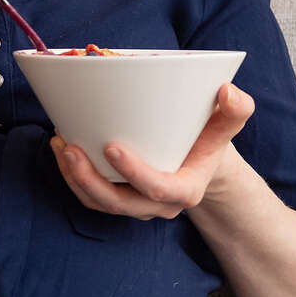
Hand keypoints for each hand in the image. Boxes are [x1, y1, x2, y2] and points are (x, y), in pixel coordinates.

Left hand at [49, 82, 254, 219]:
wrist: (198, 158)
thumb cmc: (208, 137)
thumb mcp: (226, 124)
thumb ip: (236, 110)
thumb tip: (228, 91)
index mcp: (186, 189)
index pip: (158, 189)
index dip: (134, 173)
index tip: (111, 146)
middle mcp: (159, 205)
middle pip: (120, 203)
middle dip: (90, 180)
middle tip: (69, 147)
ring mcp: (136, 205)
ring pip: (99, 202)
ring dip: (73, 178)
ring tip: (59, 145)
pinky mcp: (118, 198)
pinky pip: (91, 197)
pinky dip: (71, 177)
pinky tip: (60, 148)